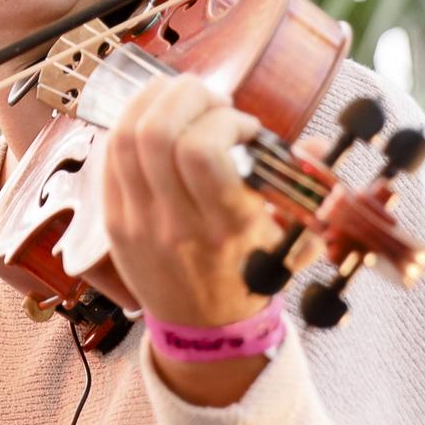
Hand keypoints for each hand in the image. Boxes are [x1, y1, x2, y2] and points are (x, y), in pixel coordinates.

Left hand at [100, 75, 287, 325]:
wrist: (203, 328)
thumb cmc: (249, 275)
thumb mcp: (289, 240)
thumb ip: (304, 189)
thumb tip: (316, 145)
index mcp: (225, 227)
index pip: (202, 152)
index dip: (223, 120)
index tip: (244, 127)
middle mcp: (175, 224)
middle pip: (157, 134)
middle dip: (186, 96)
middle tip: (210, 102)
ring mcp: (137, 223)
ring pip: (125, 137)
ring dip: (154, 101)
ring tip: (182, 101)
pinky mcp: (113, 221)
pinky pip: (109, 156)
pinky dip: (131, 123)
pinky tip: (157, 121)